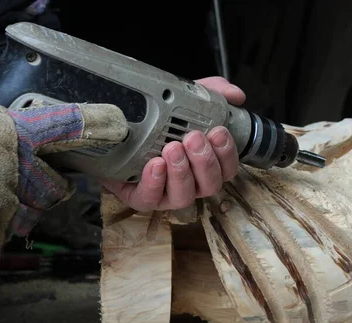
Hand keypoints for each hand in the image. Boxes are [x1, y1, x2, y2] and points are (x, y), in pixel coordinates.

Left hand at [100, 76, 245, 211]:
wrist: (115, 132)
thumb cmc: (154, 123)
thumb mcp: (182, 101)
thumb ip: (211, 94)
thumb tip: (236, 95)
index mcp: (205, 165)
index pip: (227, 169)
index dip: (227, 153)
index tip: (218, 131)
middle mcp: (191, 183)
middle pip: (211, 185)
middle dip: (205, 161)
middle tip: (193, 137)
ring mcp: (167, 194)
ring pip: (184, 196)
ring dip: (181, 172)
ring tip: (172, 148)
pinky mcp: (141, 198)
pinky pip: (151, 199)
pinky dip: (155, 182)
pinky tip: (156, 164)